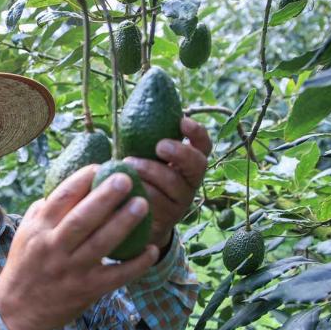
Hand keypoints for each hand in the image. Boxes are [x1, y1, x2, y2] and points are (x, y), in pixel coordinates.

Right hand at [0, 165, 159, 329]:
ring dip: (124, 223)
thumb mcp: (26, 234)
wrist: (17, 311)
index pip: (61, 198)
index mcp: (39, 229)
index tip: (101, 166)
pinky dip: (136, 264)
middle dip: (105, 197)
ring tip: (143, 204)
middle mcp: (54, 247)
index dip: (82, 179)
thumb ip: (44, 210)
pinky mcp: (87, 290)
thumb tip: (70, 185)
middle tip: (126, 178)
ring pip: (101, 243)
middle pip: (82, 218)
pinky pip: (116, 275)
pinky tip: (150, 250)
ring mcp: (72, 270)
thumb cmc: (25, 265)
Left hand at [123, 117, 212, 251]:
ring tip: (128, 162)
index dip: (197, 133)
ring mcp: (181, 202)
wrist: (135, 222)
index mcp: (188, 163)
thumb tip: (137, 107)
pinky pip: (157, 202)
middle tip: (159, 146)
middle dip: (180, 152)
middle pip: (198, 164)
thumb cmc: (138, 179)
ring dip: (150, 170)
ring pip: (173, 183)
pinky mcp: (168, 219)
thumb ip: (144, 140)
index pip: (203, 146)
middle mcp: (190, 182)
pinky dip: (140, 190)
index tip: (182, 121)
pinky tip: (127, 185)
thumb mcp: (143, 158)